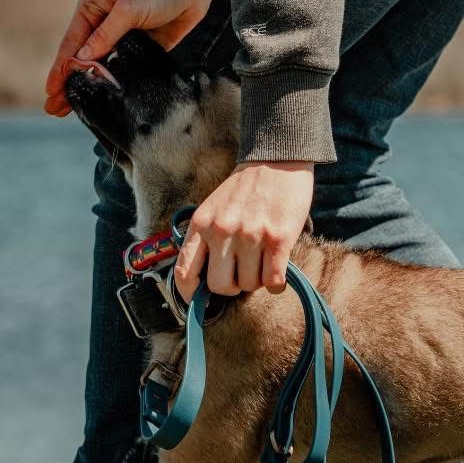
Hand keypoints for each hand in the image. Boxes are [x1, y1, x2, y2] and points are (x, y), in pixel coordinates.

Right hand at [43, 0, 221, 115]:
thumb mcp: (130, 8)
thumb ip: (107, 34)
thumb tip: (83, 58)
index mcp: (92, 7)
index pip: (71, 43)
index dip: (60, 69)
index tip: (50, 91)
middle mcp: (102, 23)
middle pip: (81, 58)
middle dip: (68, 83)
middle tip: (54, 109)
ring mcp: (120, 36)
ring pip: (99, 66)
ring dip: (89, 86)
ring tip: (73, 110)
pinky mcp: (139, 46)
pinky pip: (122, 68)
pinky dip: (113, 83)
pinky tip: (105, 99)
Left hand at [174, 161, 314, 299]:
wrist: (278, 160)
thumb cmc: (246, 187)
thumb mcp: (213, 207)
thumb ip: (205, 237)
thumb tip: (204, 276)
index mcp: (202, 224)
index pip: (185, 272)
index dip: (189, 295)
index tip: (197, 302)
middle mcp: (223, 231)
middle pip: (221, 286)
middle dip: (233, 286)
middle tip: (242, 273)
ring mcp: (251, 236)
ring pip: (250, 285)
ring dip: (258, 280)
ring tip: (262, 262)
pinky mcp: (279, 239)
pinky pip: (274, 280)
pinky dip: (276, 283)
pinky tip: (277, 272)